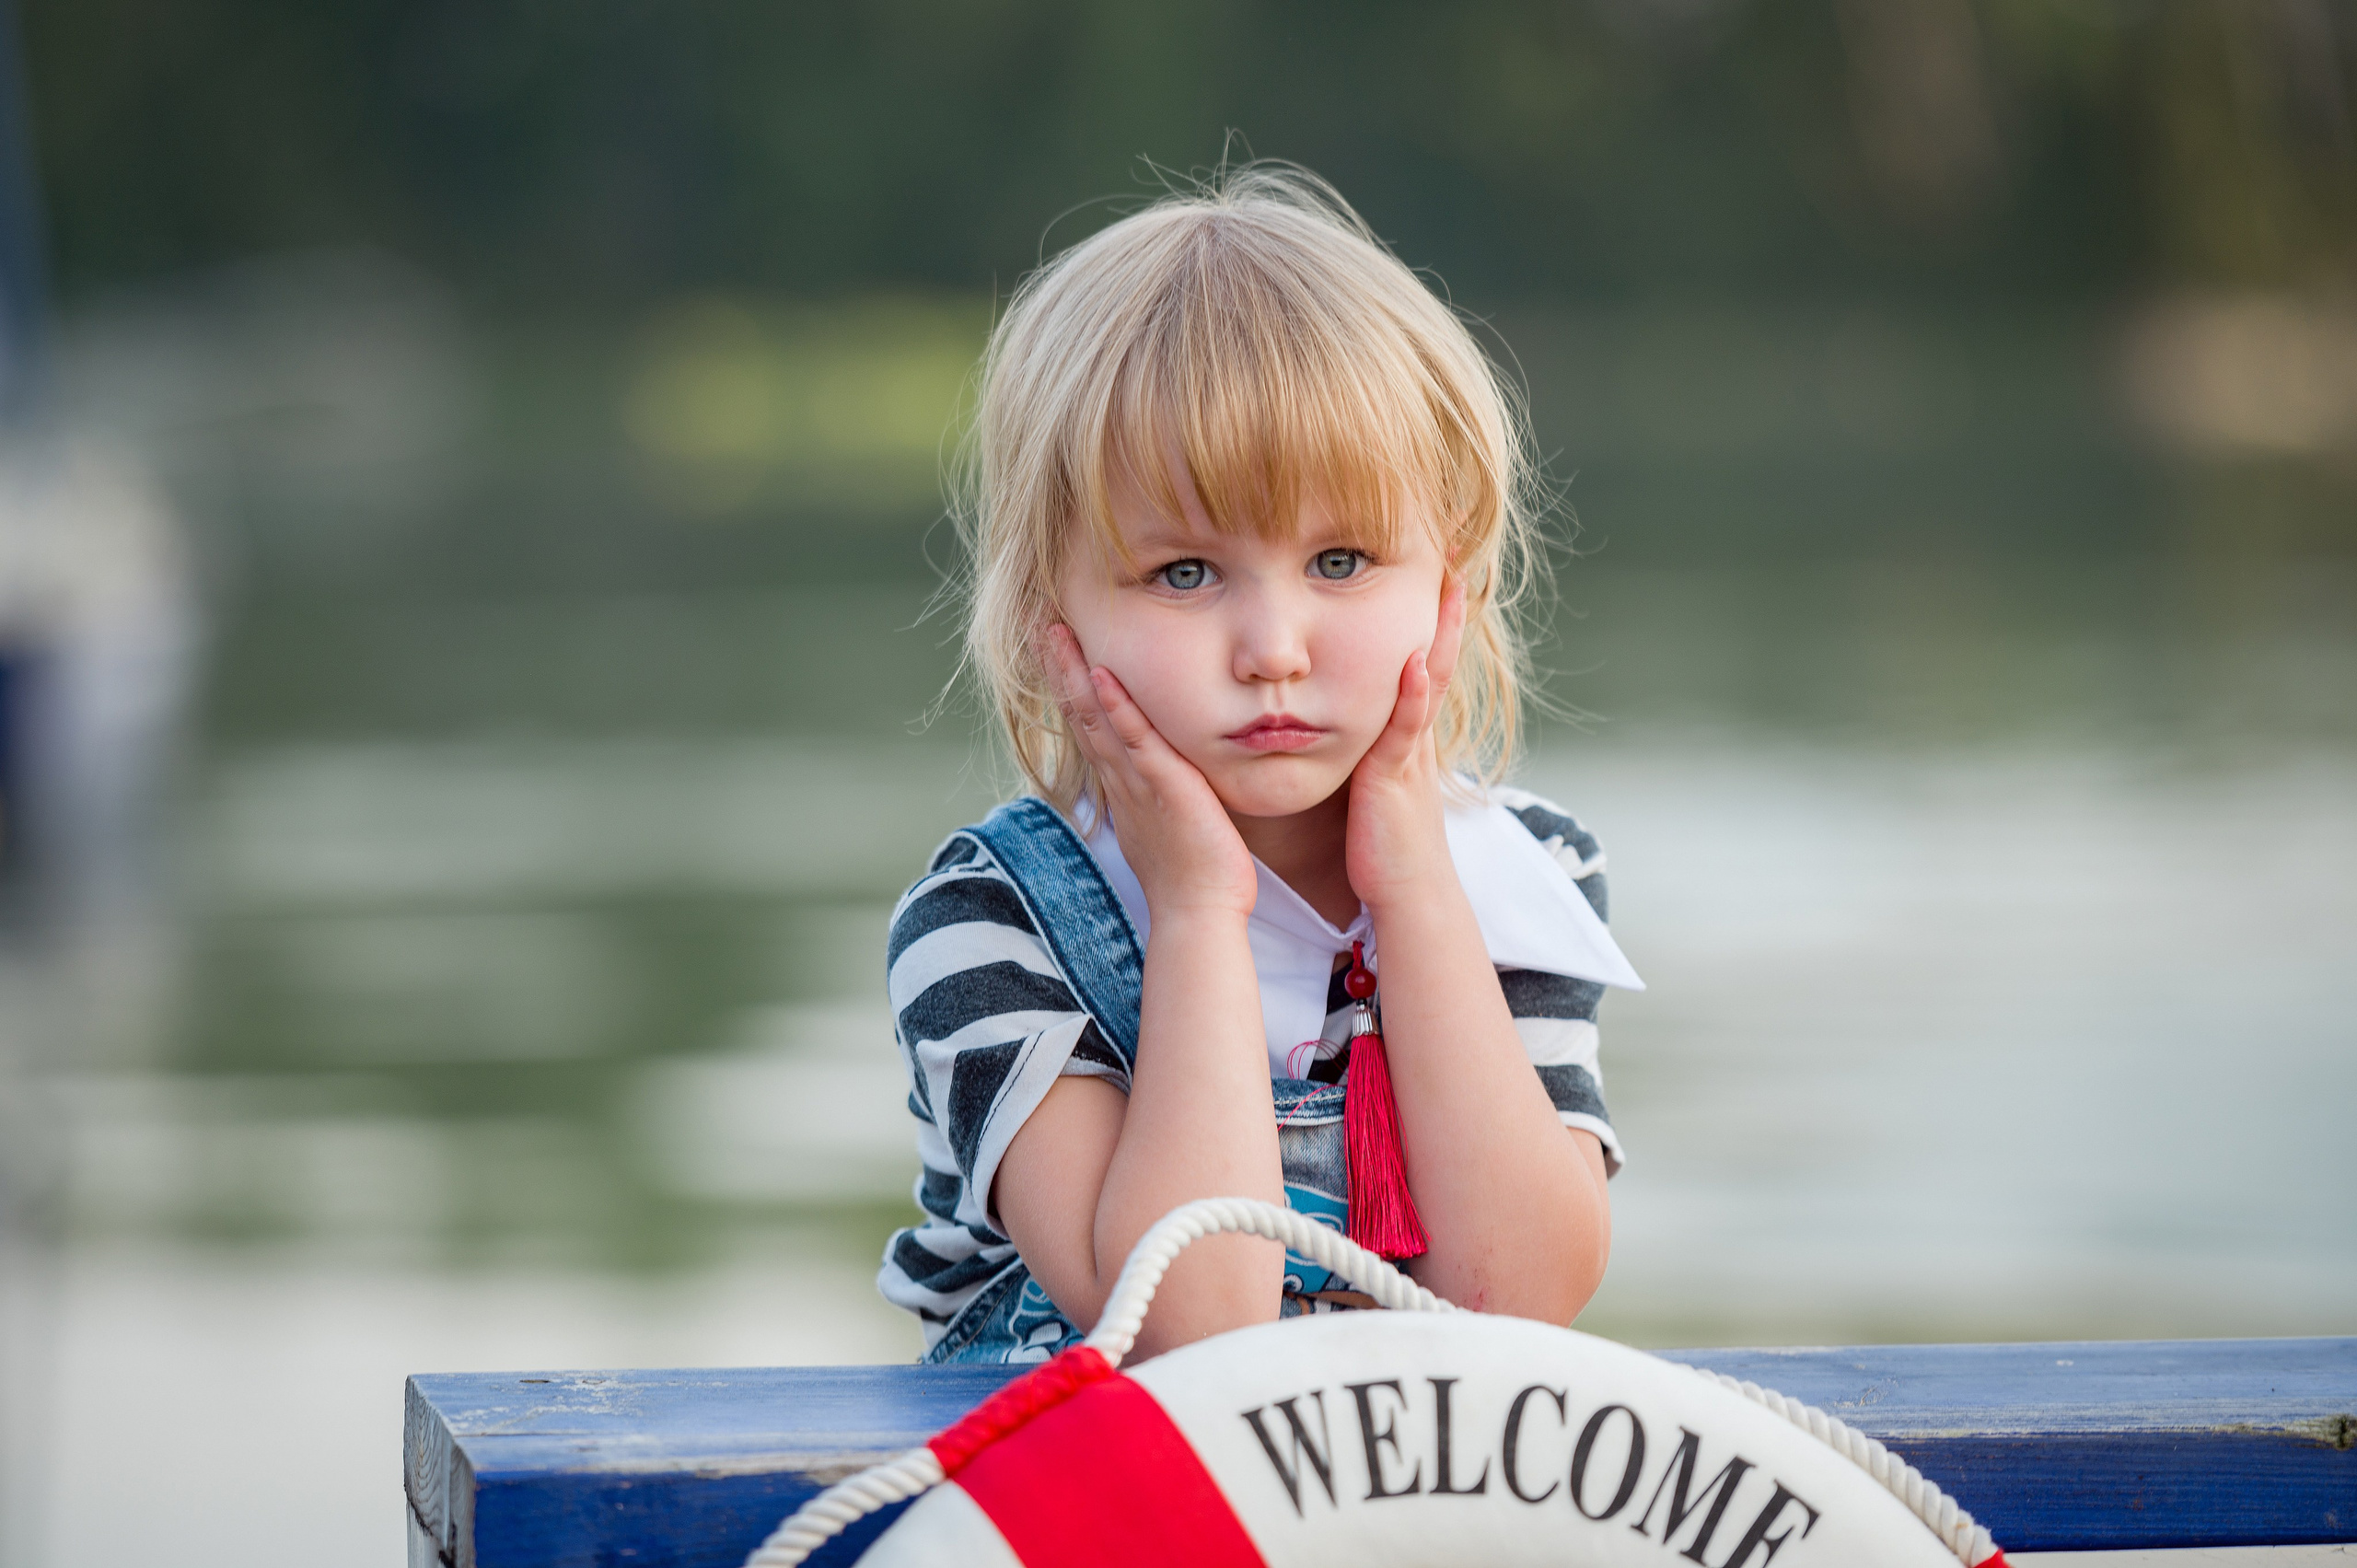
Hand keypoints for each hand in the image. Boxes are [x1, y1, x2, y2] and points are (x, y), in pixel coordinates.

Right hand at [1040, 624, 1258, 921]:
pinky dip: (1117, 707)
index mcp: (1120, 783)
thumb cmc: (1192, 874)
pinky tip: (1102, 675)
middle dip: (1058, 665)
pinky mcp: (1163, 787)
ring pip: (1095, 717)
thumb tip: (1162, 777)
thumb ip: (1160, 792)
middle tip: (1039, 622)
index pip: (1087, 723)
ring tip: (1055, 630)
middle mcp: (1118, 778)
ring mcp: (1135, 781)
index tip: (1056, 645)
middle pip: (1078, 711)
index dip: (1069, 683)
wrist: (1199, 913)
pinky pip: (1135, 740)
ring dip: (1073, 672)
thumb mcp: (1169, 822)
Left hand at [1345, 578, 1467, 913]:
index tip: (1434, 567)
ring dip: (1440, 632)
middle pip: (1434, 655)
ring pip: (1429, 679)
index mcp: (1404, 734)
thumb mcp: (1367, 781)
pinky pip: (1407, 728)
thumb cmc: (1378, 843)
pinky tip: (1411, 659)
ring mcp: (1411, 753)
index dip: (1429, 616)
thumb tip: (1332, 716)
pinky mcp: (1398, 776)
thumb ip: (1359, 746)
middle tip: (1456, 553)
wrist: (1404, 892)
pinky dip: (1412, 692)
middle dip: (1446, 607)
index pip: (1419, 660)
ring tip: (1449, 583)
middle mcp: (1414, 734)